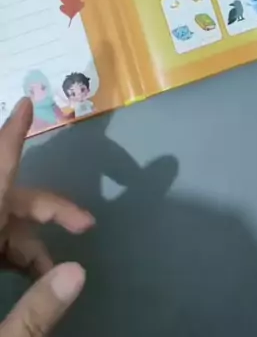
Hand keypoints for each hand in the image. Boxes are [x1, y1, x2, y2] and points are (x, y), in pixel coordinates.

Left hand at [0, 97, 93, 334]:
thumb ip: (32, 314)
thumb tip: (78, 273)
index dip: (9, 141)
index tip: (26, 105)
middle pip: (3, 200)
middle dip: (46, 208)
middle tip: (87, 224)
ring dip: (28, 241)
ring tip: (54, 272)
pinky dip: (9, 254)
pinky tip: (31, 275)